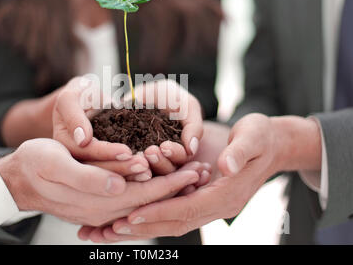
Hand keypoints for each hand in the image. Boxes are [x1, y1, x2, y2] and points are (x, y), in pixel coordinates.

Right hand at [0, 138, 201, 226]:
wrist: (19, 176)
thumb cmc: (37, 166)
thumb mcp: (58, 167)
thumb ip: (90, 180)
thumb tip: (120, 187)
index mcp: (99, 200)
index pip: (146, 194)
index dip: (172, 183)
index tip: (195, 169)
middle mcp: (107, 207)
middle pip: (152, 198)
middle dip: (179, 184)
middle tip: (203, 169)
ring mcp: (105, 204)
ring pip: (146, 197)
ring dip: (170, 185)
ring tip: (192, 171)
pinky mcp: (101, 198)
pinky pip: (134, 194)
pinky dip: (153, 186)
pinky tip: (164, 175)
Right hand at [53, 77, 152, 179]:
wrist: (88, 101)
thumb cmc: (80, 94)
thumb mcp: (71, 97)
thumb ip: (73, 115)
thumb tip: (83, 139)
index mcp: (62, 144)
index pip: (85, 152)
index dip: (106, 152)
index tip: (127, 151)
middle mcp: (72, 160)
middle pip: (97, 170)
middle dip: (121, 168)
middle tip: (144, 166)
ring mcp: (87, 166)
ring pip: (107, 177)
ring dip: (128, 176)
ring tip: (148, 172)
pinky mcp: (101, 168)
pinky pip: (115, 176)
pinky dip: (131, 177)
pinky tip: (148, 175)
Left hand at [79, 113, 320, 240]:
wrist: (269, 143)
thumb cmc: (261, 136)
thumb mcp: (254, 137)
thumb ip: (240, 151)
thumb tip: (225, 165)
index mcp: (226, 195)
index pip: (187, 209)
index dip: (158, 213)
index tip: (129, 217)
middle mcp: (212, 204)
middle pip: (172, 222)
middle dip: (138, 227)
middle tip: (102, 232)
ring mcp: (203, 201)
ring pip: (166, 219)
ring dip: (135, 225)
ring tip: (100, 230)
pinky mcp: (195, 193)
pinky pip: (167, 207)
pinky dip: (144, 211)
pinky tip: (119, 211)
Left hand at [126, 79, 203, 175]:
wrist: (146, 92)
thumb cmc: (172, 98)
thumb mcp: (188, 106)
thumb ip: (194, 126)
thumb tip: (192, 149)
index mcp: (180, 152)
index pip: (180, 159)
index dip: (174, 154)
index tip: (166, 146)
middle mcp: (163, 159)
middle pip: (163, 169)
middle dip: (158, 161)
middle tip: (150, 152)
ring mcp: (144, 158)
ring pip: (144, 170)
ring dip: (141, 163)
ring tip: (137, 153)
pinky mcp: (125, 153)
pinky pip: (124, 160)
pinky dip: (122, 159)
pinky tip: (120, 152)